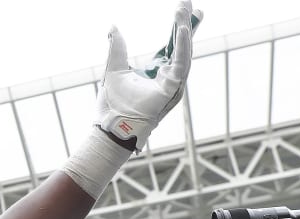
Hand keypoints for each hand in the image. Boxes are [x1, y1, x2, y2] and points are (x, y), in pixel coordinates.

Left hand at [96, 1, 197, 150]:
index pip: (171, 44)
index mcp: (158, 71)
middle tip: (190, 2)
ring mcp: (173, 83)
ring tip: (183, 9)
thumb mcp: (114, 68)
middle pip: (181, 45)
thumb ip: (116, 47)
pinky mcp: (172, 90)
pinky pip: (181, 65)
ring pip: (183, 52)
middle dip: (186, 23)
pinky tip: (181, 30)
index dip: (177, 26)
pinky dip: (182, 47)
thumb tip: (113, 27)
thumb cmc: (113, 105)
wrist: (110, 126)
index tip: (183, 8)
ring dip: (184, 30)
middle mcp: (168, 76)